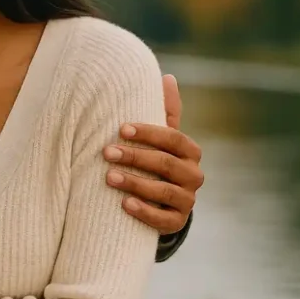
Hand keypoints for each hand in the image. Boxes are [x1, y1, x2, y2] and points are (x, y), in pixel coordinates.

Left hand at [104, 74, 203, 233]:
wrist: (162, 200)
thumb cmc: (156, 158)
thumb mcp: (162, 136)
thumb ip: (165, 110)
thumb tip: (167, 76)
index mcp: (190, 151)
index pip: (173, 138)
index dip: (148, 133)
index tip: (121, 128)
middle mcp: (193, 175)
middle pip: (165, 164)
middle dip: (135, 156)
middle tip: (106, 152)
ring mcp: (187, 200)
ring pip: (165, 192)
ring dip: (135, 183)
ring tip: (108, 177)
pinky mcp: (177, 222)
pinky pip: (164, 219)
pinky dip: (145, 212)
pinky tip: (125, 204)